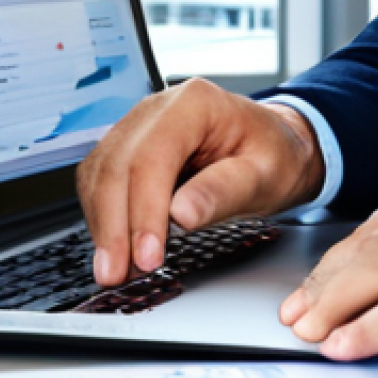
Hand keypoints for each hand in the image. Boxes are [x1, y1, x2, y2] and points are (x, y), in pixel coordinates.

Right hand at [76, 79, 323, 285]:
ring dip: (104, 226)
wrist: (276, 146)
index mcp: (195, 103)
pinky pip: (102, 181)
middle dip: (114, 225)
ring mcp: (139, 126)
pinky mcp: (129, 148)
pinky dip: (104, 217)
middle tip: (119, 274)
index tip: (147, 256)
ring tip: (118, 270)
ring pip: (101, 175)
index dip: (144, 210)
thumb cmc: (276, 154)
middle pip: (118, 165)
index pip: (153, 156)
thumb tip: (180, 214)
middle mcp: (159, 108)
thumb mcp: (266, 175)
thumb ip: (225, 191)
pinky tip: (117, 248)